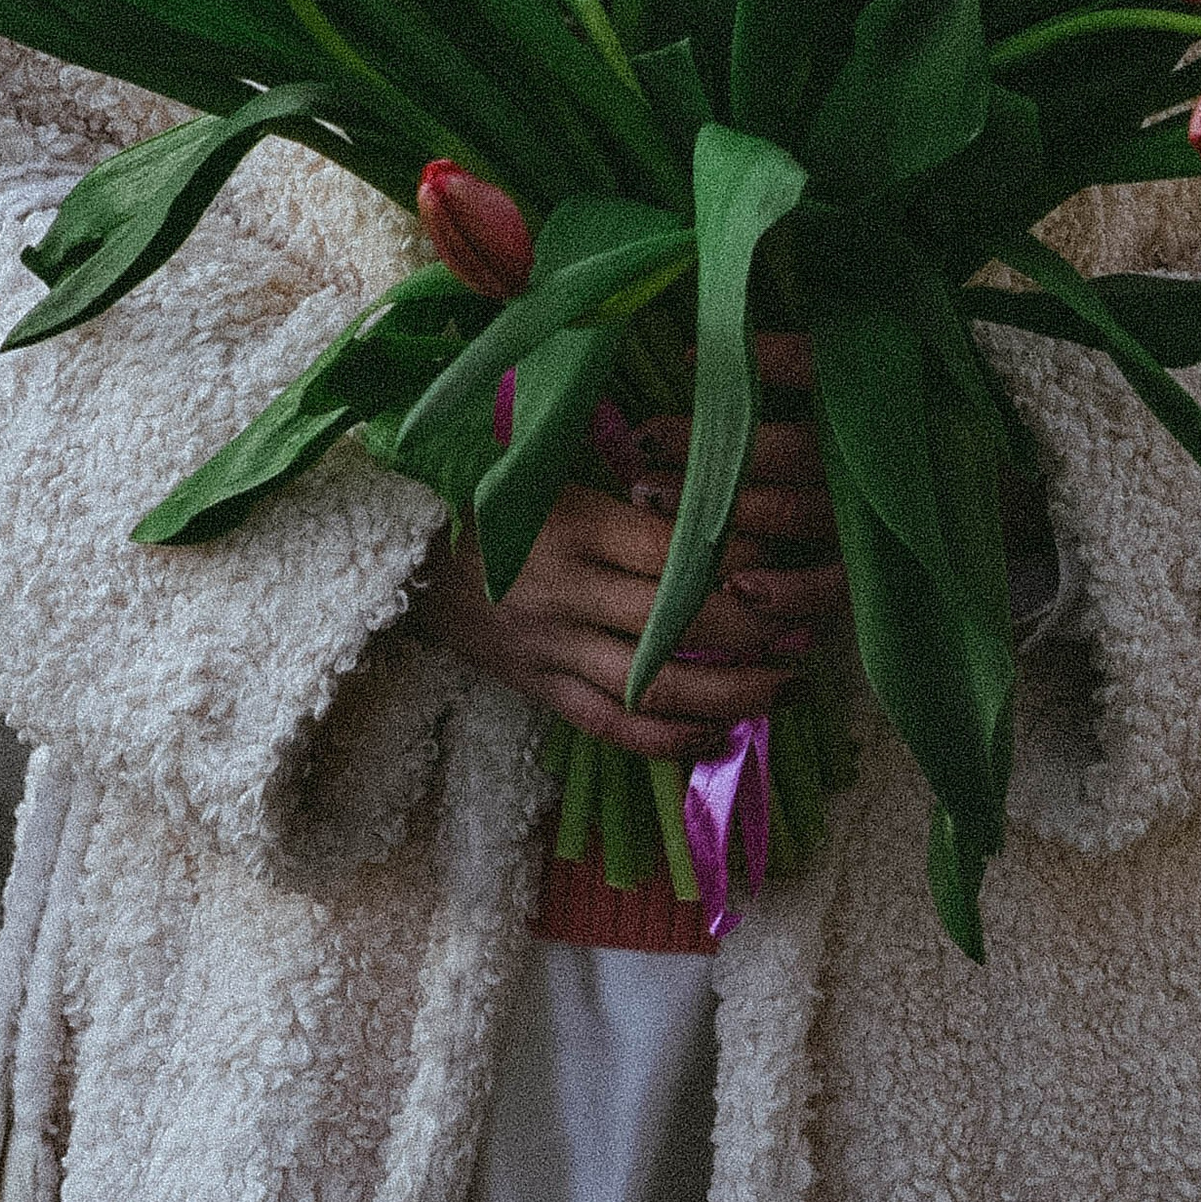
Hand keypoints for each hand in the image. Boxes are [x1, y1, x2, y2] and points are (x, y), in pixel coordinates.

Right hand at [417, 332, 842, 758]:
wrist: (395, 554)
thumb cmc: (479, 492)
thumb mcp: (543, 463)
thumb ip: (616, 469)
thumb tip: (704, 463)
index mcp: (573, 526)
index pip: (674, 551)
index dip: (737, 562)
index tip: (784, 560)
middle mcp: (567, 593)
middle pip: (678, 625)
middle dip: (754, 633)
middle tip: (806, 628)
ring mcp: (551, 650)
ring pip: (654, 689)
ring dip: (729, 693)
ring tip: (784, 686)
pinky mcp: (537, 688)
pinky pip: (611, 726)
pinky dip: (668, 738)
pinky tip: (717, 734)